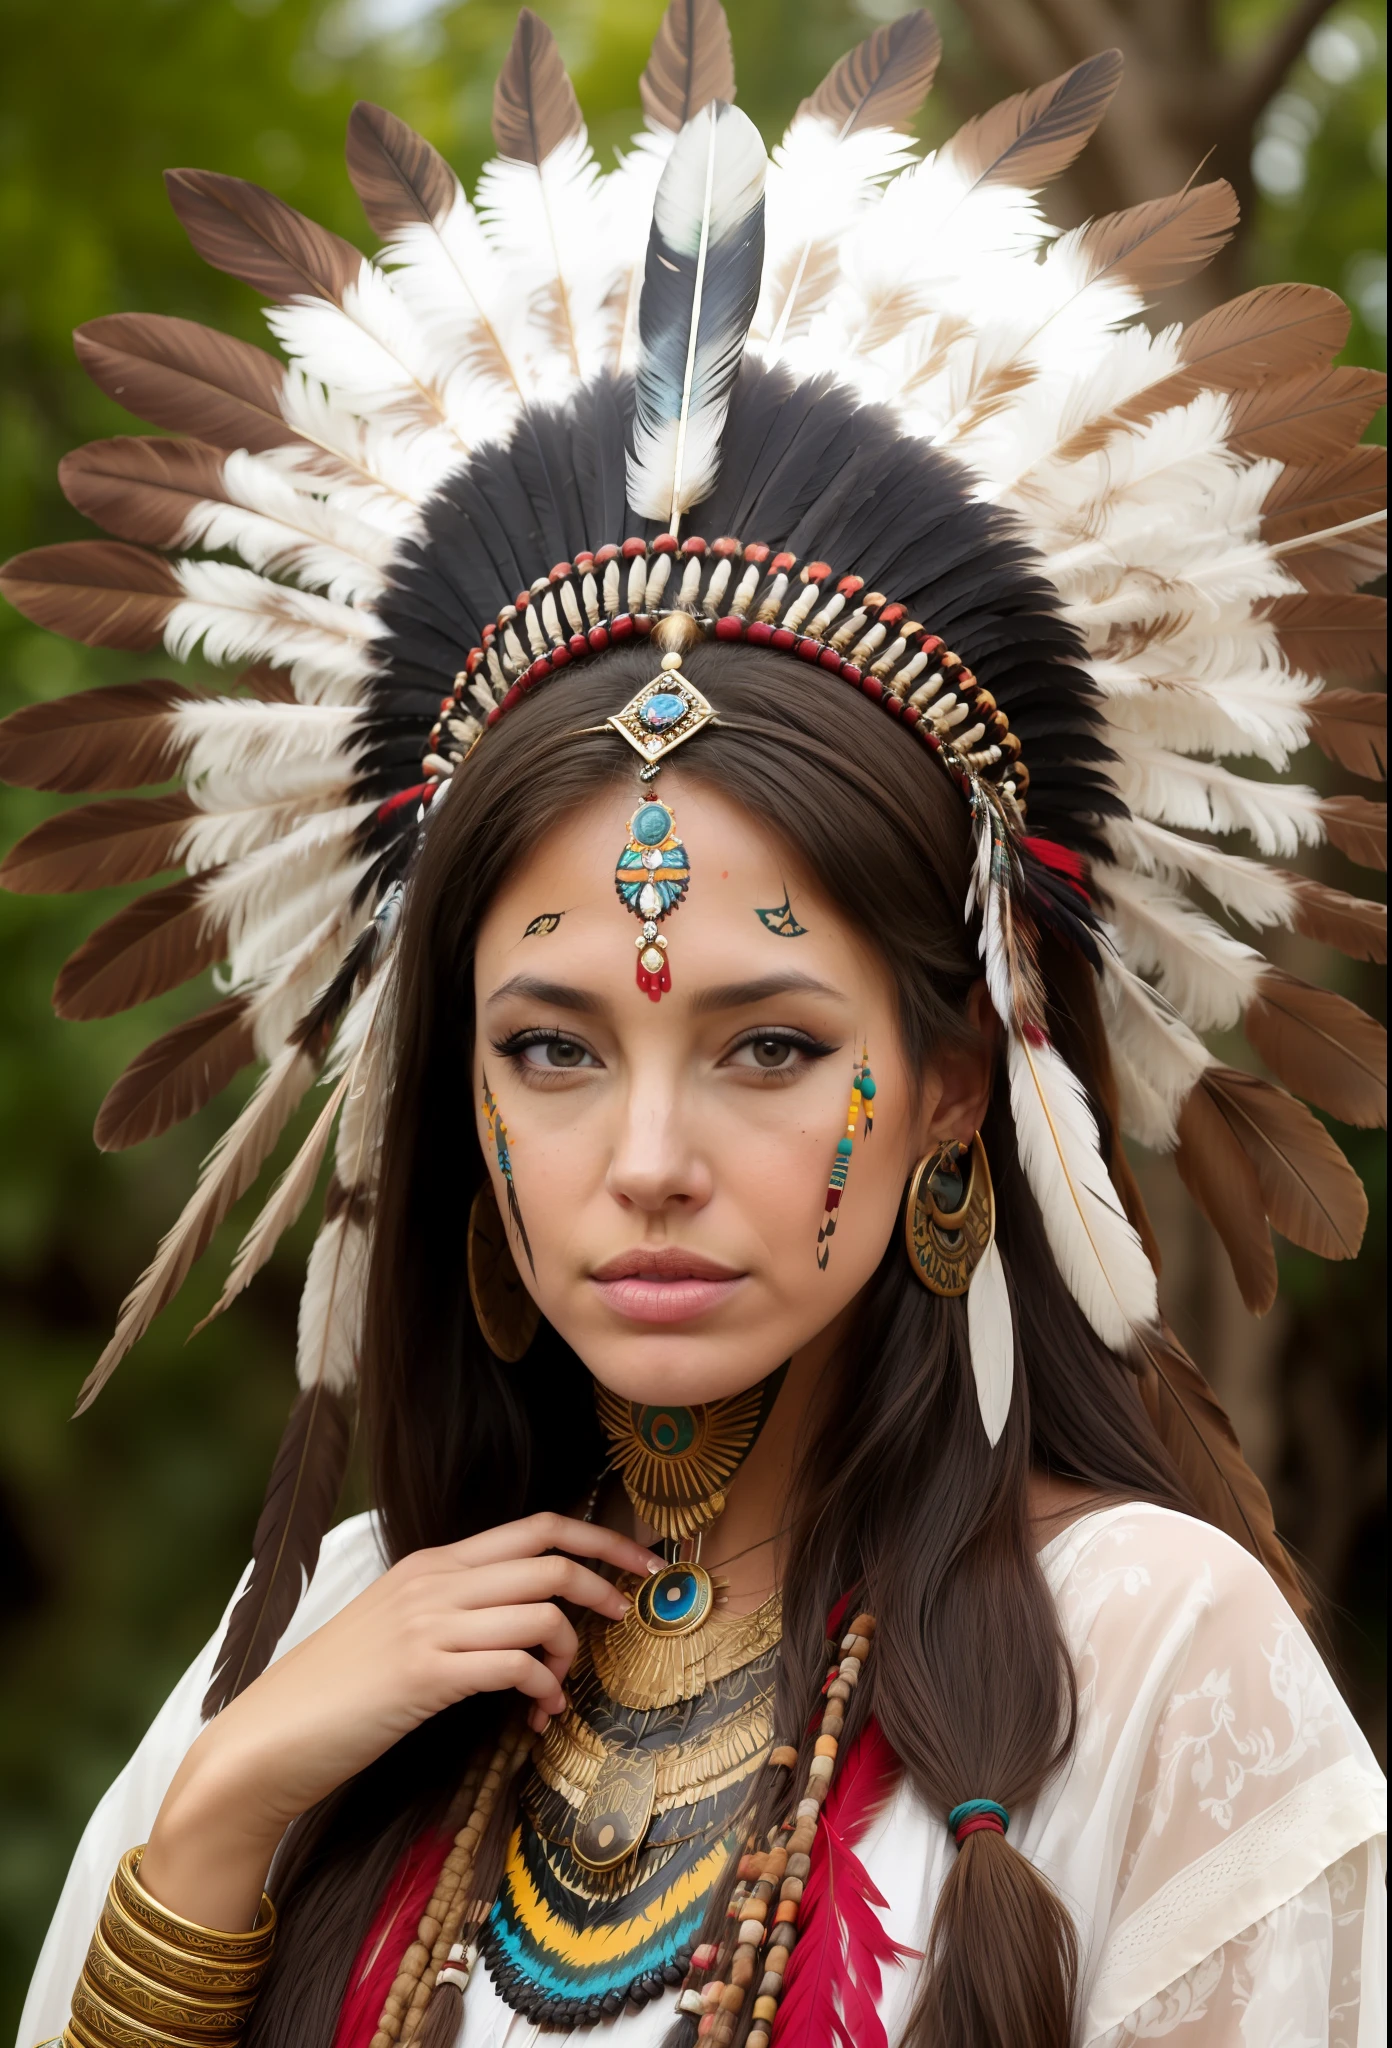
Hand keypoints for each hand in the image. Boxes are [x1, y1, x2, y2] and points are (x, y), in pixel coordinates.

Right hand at [142, 1513, 659, 1929]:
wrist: (267, 1739)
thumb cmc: (336, 1694)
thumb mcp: (397, 1629)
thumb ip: (455, 1610)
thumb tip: (525, 1619)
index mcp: (431, 1563)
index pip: (535, 1526)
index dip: (599, 1537)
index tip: (641, 1560)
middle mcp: (434, 1581)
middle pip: (550, 1554)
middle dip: (606, 1579)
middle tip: (628, 1616)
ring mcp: (428, 1623)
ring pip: (542, 1608)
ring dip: (570, 1652)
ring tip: (559, 1690)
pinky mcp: (424, 1674)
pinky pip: (516, 1664)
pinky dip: (544, 1688)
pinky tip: (539, 1715)